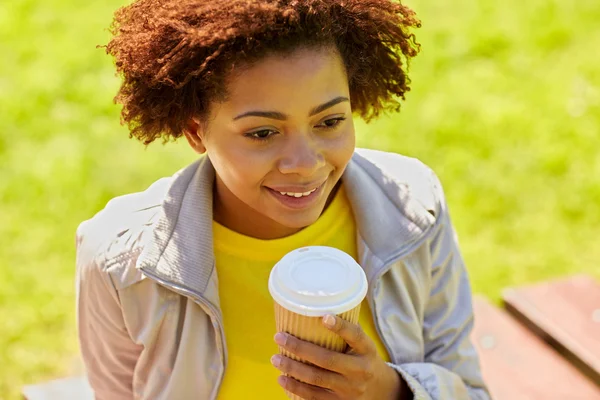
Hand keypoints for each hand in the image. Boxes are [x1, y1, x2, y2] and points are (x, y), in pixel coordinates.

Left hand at [271, 314, 407, 398]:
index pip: (356, 336)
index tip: (324, 317)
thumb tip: (315, 312)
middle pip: (327, 360)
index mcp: (367, 351)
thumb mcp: (363, 346)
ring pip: (317, 379)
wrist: (379, 391)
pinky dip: (296, 388)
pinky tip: (283, 379)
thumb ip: (346, 333)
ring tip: (276, 359)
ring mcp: (349, 390)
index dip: (340, 327)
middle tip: (279, 337)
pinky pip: (314, 397)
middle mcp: (359, 371)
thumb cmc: (363, 360)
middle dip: (300, 348)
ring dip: (292, 369)